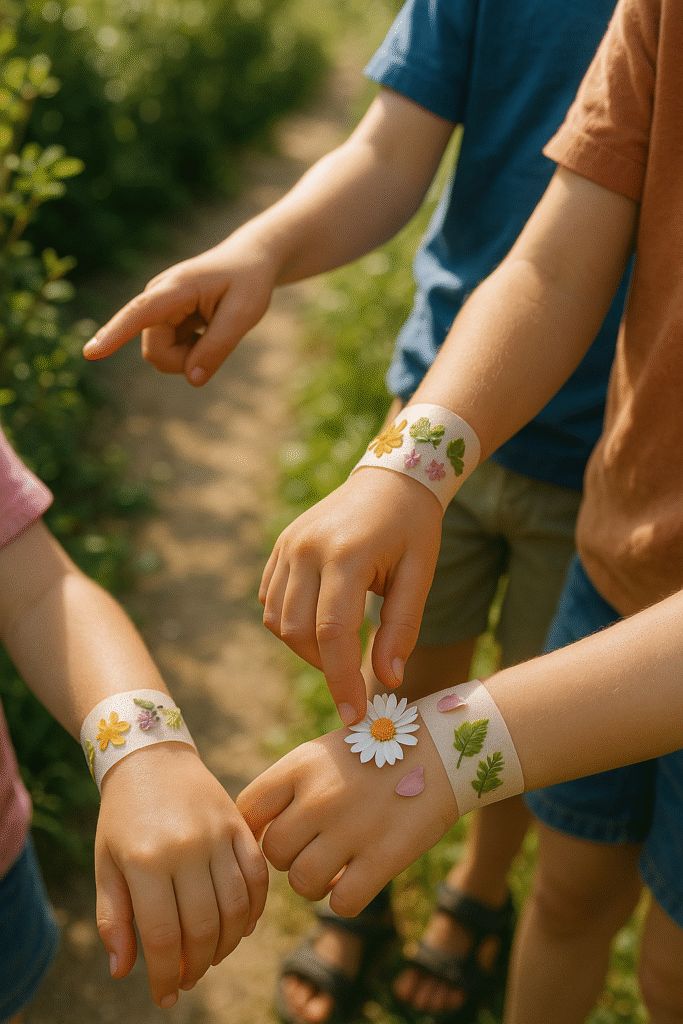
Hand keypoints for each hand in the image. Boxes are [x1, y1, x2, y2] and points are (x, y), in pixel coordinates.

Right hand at [82, 229, 280, 384]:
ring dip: (189, 355)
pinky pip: (169, 351)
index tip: (90, 353)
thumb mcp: (244, 314)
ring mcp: (157, 309)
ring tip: (212, 330)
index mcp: (175, 288)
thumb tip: (192, 380)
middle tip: (219, 339)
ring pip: (161, 355)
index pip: (140, 314)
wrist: (249, 259)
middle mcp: (157, 296)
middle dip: (186, 361)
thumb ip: (218, 347)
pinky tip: (206, 327)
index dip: (115, 335)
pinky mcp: (162, 318)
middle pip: (156, 351)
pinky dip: (191, 350)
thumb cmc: (249, 282)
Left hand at [95, 743, 267, 1008]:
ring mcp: (218, 834)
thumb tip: (123, 972)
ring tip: (211, 957)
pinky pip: (258, 876)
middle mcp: (186, 848)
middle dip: (196, 966)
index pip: (162, 936)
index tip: (165, 995)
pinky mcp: (240, 824)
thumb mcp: (106, 864)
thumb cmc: (122, 816)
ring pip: (236, 907)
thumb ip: (113, 918)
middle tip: (188, 978)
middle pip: (203, 928)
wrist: (152, 758)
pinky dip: (255, 909)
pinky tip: (242, 927)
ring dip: (227, 944)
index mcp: (145, 861)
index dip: (165, 975)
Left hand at [237, 713, 458, 916]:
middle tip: (316, 849)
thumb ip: (290, 787)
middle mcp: (320, 795)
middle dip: (291, 858)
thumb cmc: (378, 751)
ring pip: (302, 882)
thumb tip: (257, 835)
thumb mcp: (327, 752)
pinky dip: (346, 899)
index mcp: (301, 764)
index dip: (255, 831)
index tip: (276, 834)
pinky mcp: (385, 856)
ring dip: (316, 884)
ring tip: (336, 868)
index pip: (248, 810)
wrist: (443, 747)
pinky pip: (342, 902)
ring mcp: (351, 826)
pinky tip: (359, 880)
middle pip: (274, 852)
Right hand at [259, 468, 442, 723]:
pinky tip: (320, 621)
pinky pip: (271, 600)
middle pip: (298, 631)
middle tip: (354, 676)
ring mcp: (288, 545)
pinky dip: (290, 623)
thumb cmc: (414, 527)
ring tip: (341, 646)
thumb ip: (401, 628)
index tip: (353, 714)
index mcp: (346, 554)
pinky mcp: (281, 546)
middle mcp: (307, 549)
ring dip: (305, 646)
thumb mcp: (419, 575)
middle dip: (324, 665)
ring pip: (278, 620)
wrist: (391, 478)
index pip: (333, 632)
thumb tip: (389, 680)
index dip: (341, 679)